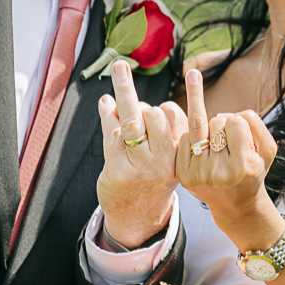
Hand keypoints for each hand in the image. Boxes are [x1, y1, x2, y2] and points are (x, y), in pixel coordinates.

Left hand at [96, 59, 187, 248]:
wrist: (138, 218)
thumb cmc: (151, 176)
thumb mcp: (164, 154)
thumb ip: (157, 126)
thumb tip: (138, 93)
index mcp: (178, 153)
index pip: (175, 116)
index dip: (163, 108)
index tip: (157, 109)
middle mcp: (161, 160)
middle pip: (154, 116)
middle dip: (140, 101)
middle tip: (130, 93)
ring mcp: (139, 165)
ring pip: (131, 119)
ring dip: (124, 89)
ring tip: (119, 66)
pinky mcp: (118, 170)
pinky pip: (111, 133)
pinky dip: (107, 114)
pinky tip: (105, 104)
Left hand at [176, 69, 278, 233]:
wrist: (235, 204)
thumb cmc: (253, 170)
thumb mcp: (267, 149)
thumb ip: (255, 124)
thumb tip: (225, 115)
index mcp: (242, 166)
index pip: (235, 121)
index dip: (238, 121)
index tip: (240, 133)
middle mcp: (219, 173)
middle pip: (216, 121)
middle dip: (222, 122)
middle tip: (227, 141)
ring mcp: (198, 174)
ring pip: (197, 125)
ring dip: (198, 105)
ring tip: (193, 72)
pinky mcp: (183, 175)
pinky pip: (183, 137)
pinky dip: (190, 135)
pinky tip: (197, 143)